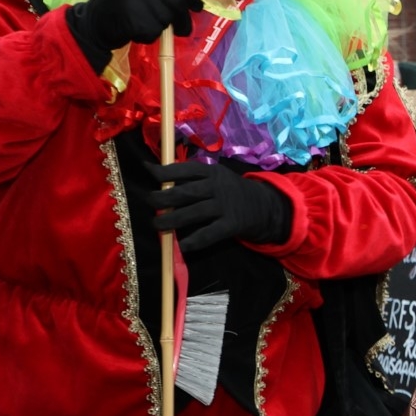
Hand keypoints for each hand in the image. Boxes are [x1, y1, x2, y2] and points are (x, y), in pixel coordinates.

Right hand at [68, 0, 204, 69]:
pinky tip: (137, 32)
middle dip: (184, 18)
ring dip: (163, 28)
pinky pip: (155, 32)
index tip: (197, 6)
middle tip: (183, 29)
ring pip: (167, 17)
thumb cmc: (125, 6)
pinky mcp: (131, 17)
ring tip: (146, 24)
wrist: (94, 23)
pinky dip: (150, 37)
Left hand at [146, 160, 292, 250]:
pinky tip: (181, 246)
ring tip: (156, 225)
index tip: (148, 170)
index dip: (165, 171)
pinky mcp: (231, 224)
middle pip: (184, 192)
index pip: (184, 169)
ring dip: (171, 220)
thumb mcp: (218, 177)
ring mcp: (225, 206)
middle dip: (161, 198)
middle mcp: (217, 187)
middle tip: (149, 202)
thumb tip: (159, 176)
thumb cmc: (232, 191)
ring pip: (192, 213)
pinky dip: (194, 241)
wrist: (266, 206)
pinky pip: (209, 234)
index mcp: (212, 172)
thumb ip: (194, 178)